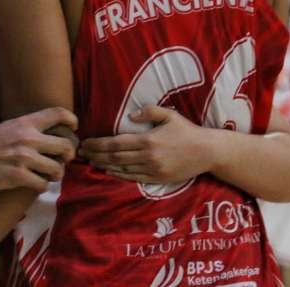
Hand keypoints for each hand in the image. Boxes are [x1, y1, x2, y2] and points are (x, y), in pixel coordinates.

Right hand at [0, 107, 76, 192]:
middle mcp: (27, 138)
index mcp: (24, 123)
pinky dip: (41, 185)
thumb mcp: (6, 127)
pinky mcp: (18, 177)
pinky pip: (43, 184)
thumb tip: (49, 134)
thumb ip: (27, 128)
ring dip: (56, 174)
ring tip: (48, 174)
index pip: (57, 113)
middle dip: (69, 155)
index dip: (72, 120)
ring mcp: (23, 158)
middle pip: (66, 146)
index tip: (73, 128)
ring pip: (57, 169)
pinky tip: (34, 183)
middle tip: (63, 159)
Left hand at [78, 106, 211, 183]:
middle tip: (82, 153)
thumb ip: (149, 111)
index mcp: (148, 140)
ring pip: (121, 169)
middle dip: (96, 154)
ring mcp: (153, 169)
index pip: (115, 143)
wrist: (208, 152)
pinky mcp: (158, 179)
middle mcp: (148, 156)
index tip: (86, 143)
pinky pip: (133, 178)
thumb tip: (130, 116)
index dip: (98, 144)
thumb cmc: (187, 131)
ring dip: (104, 165)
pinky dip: (118, 175)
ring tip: (90, 161)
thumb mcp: (169, 115)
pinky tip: (108, 171)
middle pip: (115, 157)